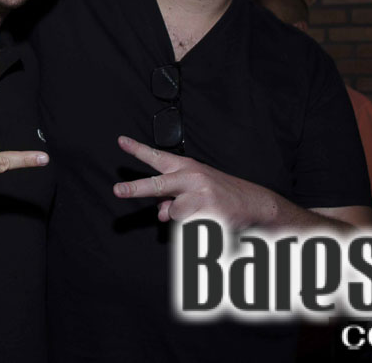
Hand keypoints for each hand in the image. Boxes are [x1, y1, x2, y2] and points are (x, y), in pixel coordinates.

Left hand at [112, 136, 274, 228]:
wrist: (254, 203)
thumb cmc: (219, 193)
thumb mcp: (194, 188)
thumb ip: (172, 197)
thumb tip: (161, 213)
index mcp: (186, 168)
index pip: (157, 157)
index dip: (137, 149)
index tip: (121, 141)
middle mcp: (192, 178)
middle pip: (158, 185)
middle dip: (136, 188)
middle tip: (118, 190)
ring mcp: (202, 196)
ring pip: (175, 214)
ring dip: (183, 219)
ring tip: (201, 214)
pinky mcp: (211, 213)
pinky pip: (189, 229)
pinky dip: (196, 230)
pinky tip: (210, 223)